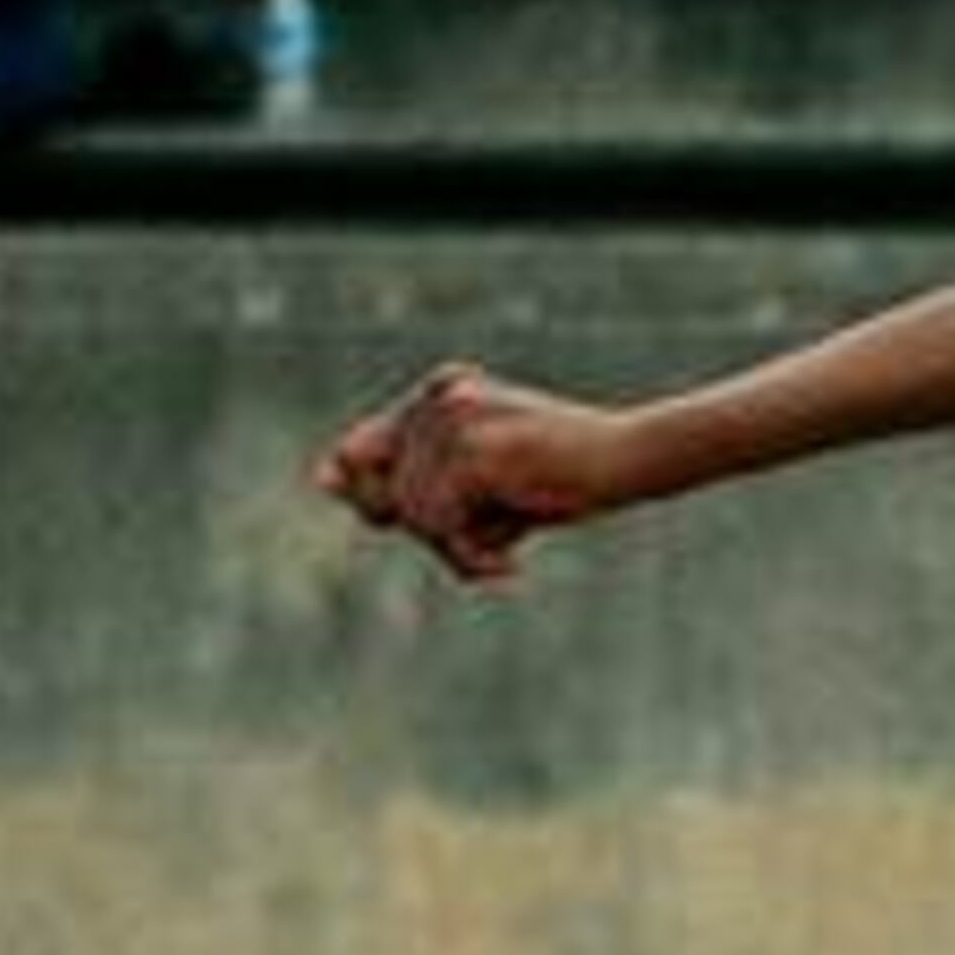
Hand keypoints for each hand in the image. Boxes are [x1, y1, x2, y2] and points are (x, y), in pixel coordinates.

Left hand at [313, 363, 640, 582]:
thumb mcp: (486, 484)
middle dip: (432, 535)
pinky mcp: (474, 453)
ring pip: (411, 514)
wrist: (632, 458)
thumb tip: (321, 477)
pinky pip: (439, 525)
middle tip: (485, 552)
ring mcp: (455, 422)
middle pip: (387, 492)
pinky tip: (512, 563)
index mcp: (442, 391)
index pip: (363, 452)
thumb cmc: (571, 476)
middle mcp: (440, 397)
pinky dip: (471, 555)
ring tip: (504, 557)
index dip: (381, 501)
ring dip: (455, 549)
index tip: (422, 528)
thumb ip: (416, 484)